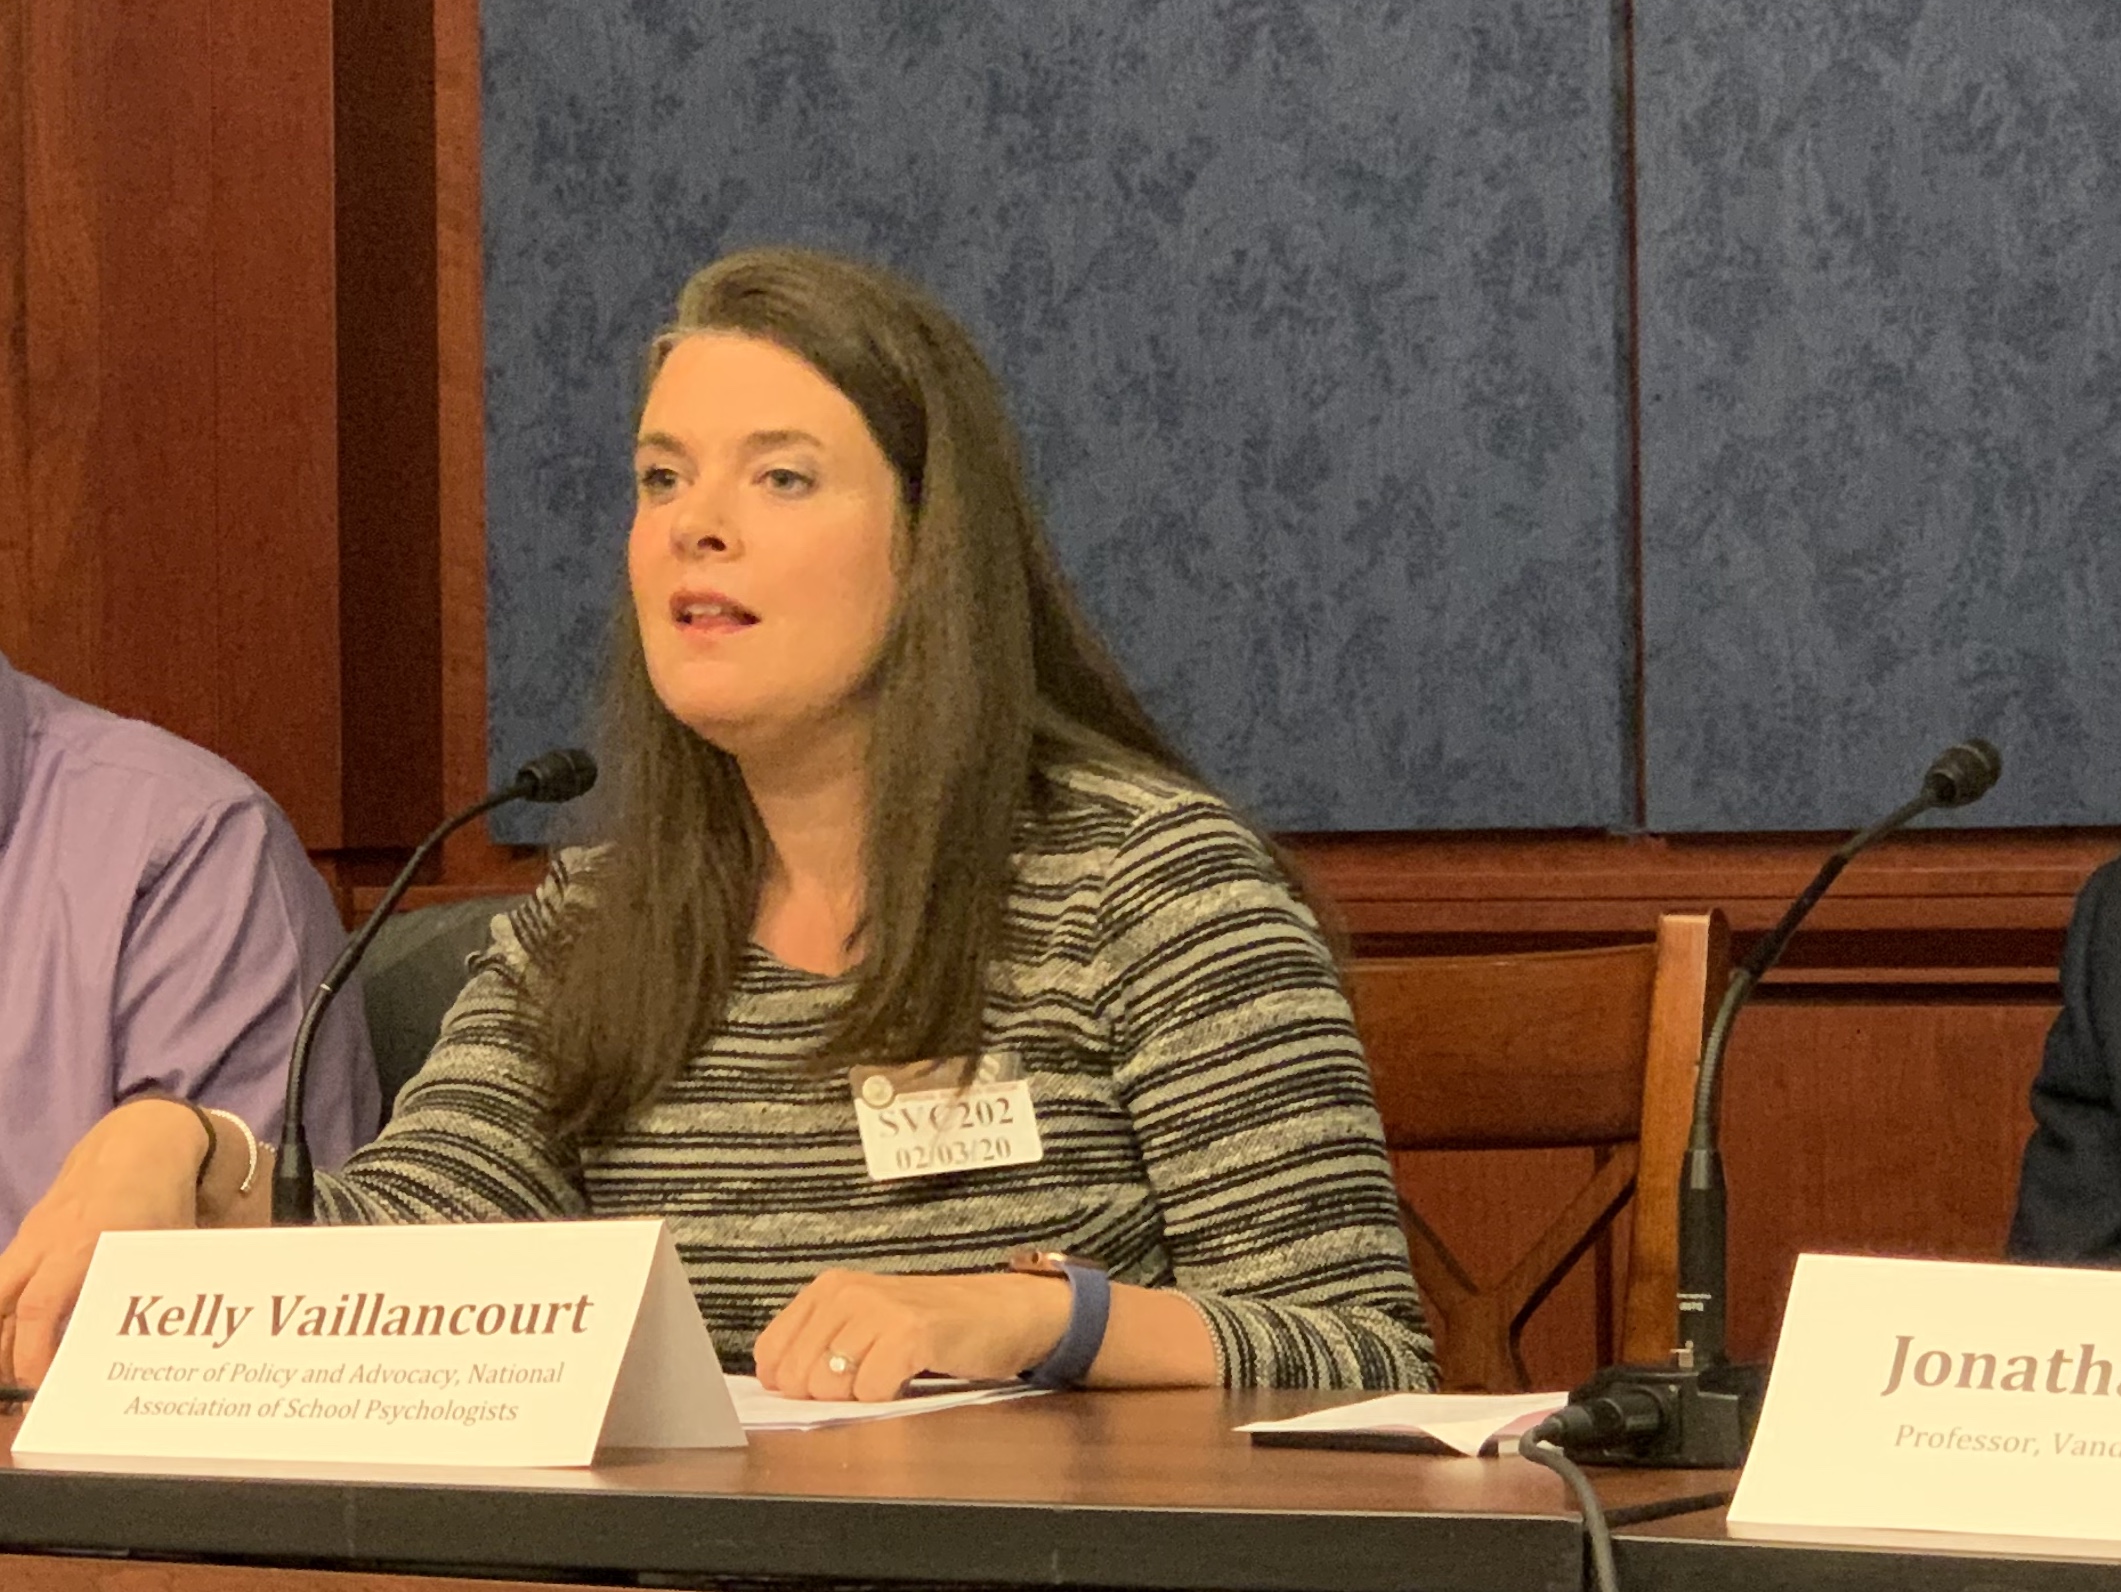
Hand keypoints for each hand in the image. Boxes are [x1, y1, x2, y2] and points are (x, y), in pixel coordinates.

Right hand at [0, 1100, 208, 1386]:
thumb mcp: (167, 1243)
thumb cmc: (161, 1195)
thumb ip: (160, 1286)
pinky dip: (4, 1305)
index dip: (34, 1354)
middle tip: (18, 1394)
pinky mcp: (31, 1231)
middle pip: (3, 1305)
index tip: (41, 1389)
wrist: (140, 1139)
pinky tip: (14, 1335)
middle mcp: (48, 1245)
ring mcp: (34, 1236)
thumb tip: (179, 1337)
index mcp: (82, 1249)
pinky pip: (6, 1275)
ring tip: (9, 1371)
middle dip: (5, 1352)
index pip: (38, 1311)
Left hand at [753, 1270, 1070, 1401]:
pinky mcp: (910, 1332)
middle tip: (871, 1377)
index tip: (831, 1384)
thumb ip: (819, 1347)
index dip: (795, 1386)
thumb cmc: (932, 1326)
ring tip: (892, 1374)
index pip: (770, 1355)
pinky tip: (910, 1376)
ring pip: (830, 1385)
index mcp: (827, 1289)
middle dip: (829, 1395)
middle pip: (797, 1377)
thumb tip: (776, 1387)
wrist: (1003, 1312)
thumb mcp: (865, 1325)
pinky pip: (872, 1391)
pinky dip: (889, 1397)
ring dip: (861, 1396)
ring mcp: (877, 1309)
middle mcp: (846, 1292)